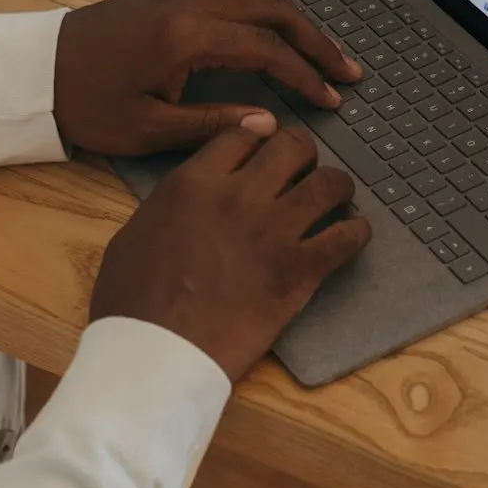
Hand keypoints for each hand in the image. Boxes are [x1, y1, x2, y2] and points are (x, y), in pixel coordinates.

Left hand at [55, 0, 361, 155]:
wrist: (31, 72)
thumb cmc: (85, 105)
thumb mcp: (149, 129)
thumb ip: (214, 124)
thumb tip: (269, 121)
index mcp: (185, 36)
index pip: (265, 48)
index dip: (304, 75)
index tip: (331, 100)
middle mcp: (186, 3)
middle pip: (270, 6)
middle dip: (314, 37)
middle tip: (347, 69)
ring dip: (290, 19)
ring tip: (319, 52)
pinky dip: (262, 10)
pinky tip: (274, 35)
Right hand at [90, 126, 370, 379]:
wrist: (158, 351)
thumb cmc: (131, 299)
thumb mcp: (135, 232)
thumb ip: (170, 202)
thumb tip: (189, 198)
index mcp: (194, 182)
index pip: (242, 135)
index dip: (258, 140)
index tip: (265, 150)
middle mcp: (240, 195)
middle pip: (293, 147)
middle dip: (301, 155)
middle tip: (300, 174)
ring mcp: (275, 231)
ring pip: (329, 183)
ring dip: (335, 187)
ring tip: (334, 200)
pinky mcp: (300, 271)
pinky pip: (348, 237)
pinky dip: (356, 233)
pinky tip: (351, 236)